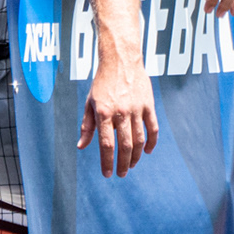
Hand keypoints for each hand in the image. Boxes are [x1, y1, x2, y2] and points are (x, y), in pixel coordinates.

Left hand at [79, 52, 157, 176]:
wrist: (120, 59)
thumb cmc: (102, 82)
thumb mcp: (90, 102)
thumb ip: (87, 126)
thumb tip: (81, 146)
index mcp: (103, 113)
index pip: (105, 144)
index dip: (107, 162)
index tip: (107, 174)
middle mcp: (120, 112)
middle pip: (124, 146)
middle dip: (122, 164)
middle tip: (121, 174)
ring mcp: (136, 109)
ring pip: (139, 140)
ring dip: (135, 156)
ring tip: (131, 165)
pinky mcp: (148, 104)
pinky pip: (153, 128)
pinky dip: (151, 142)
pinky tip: (147, 151)